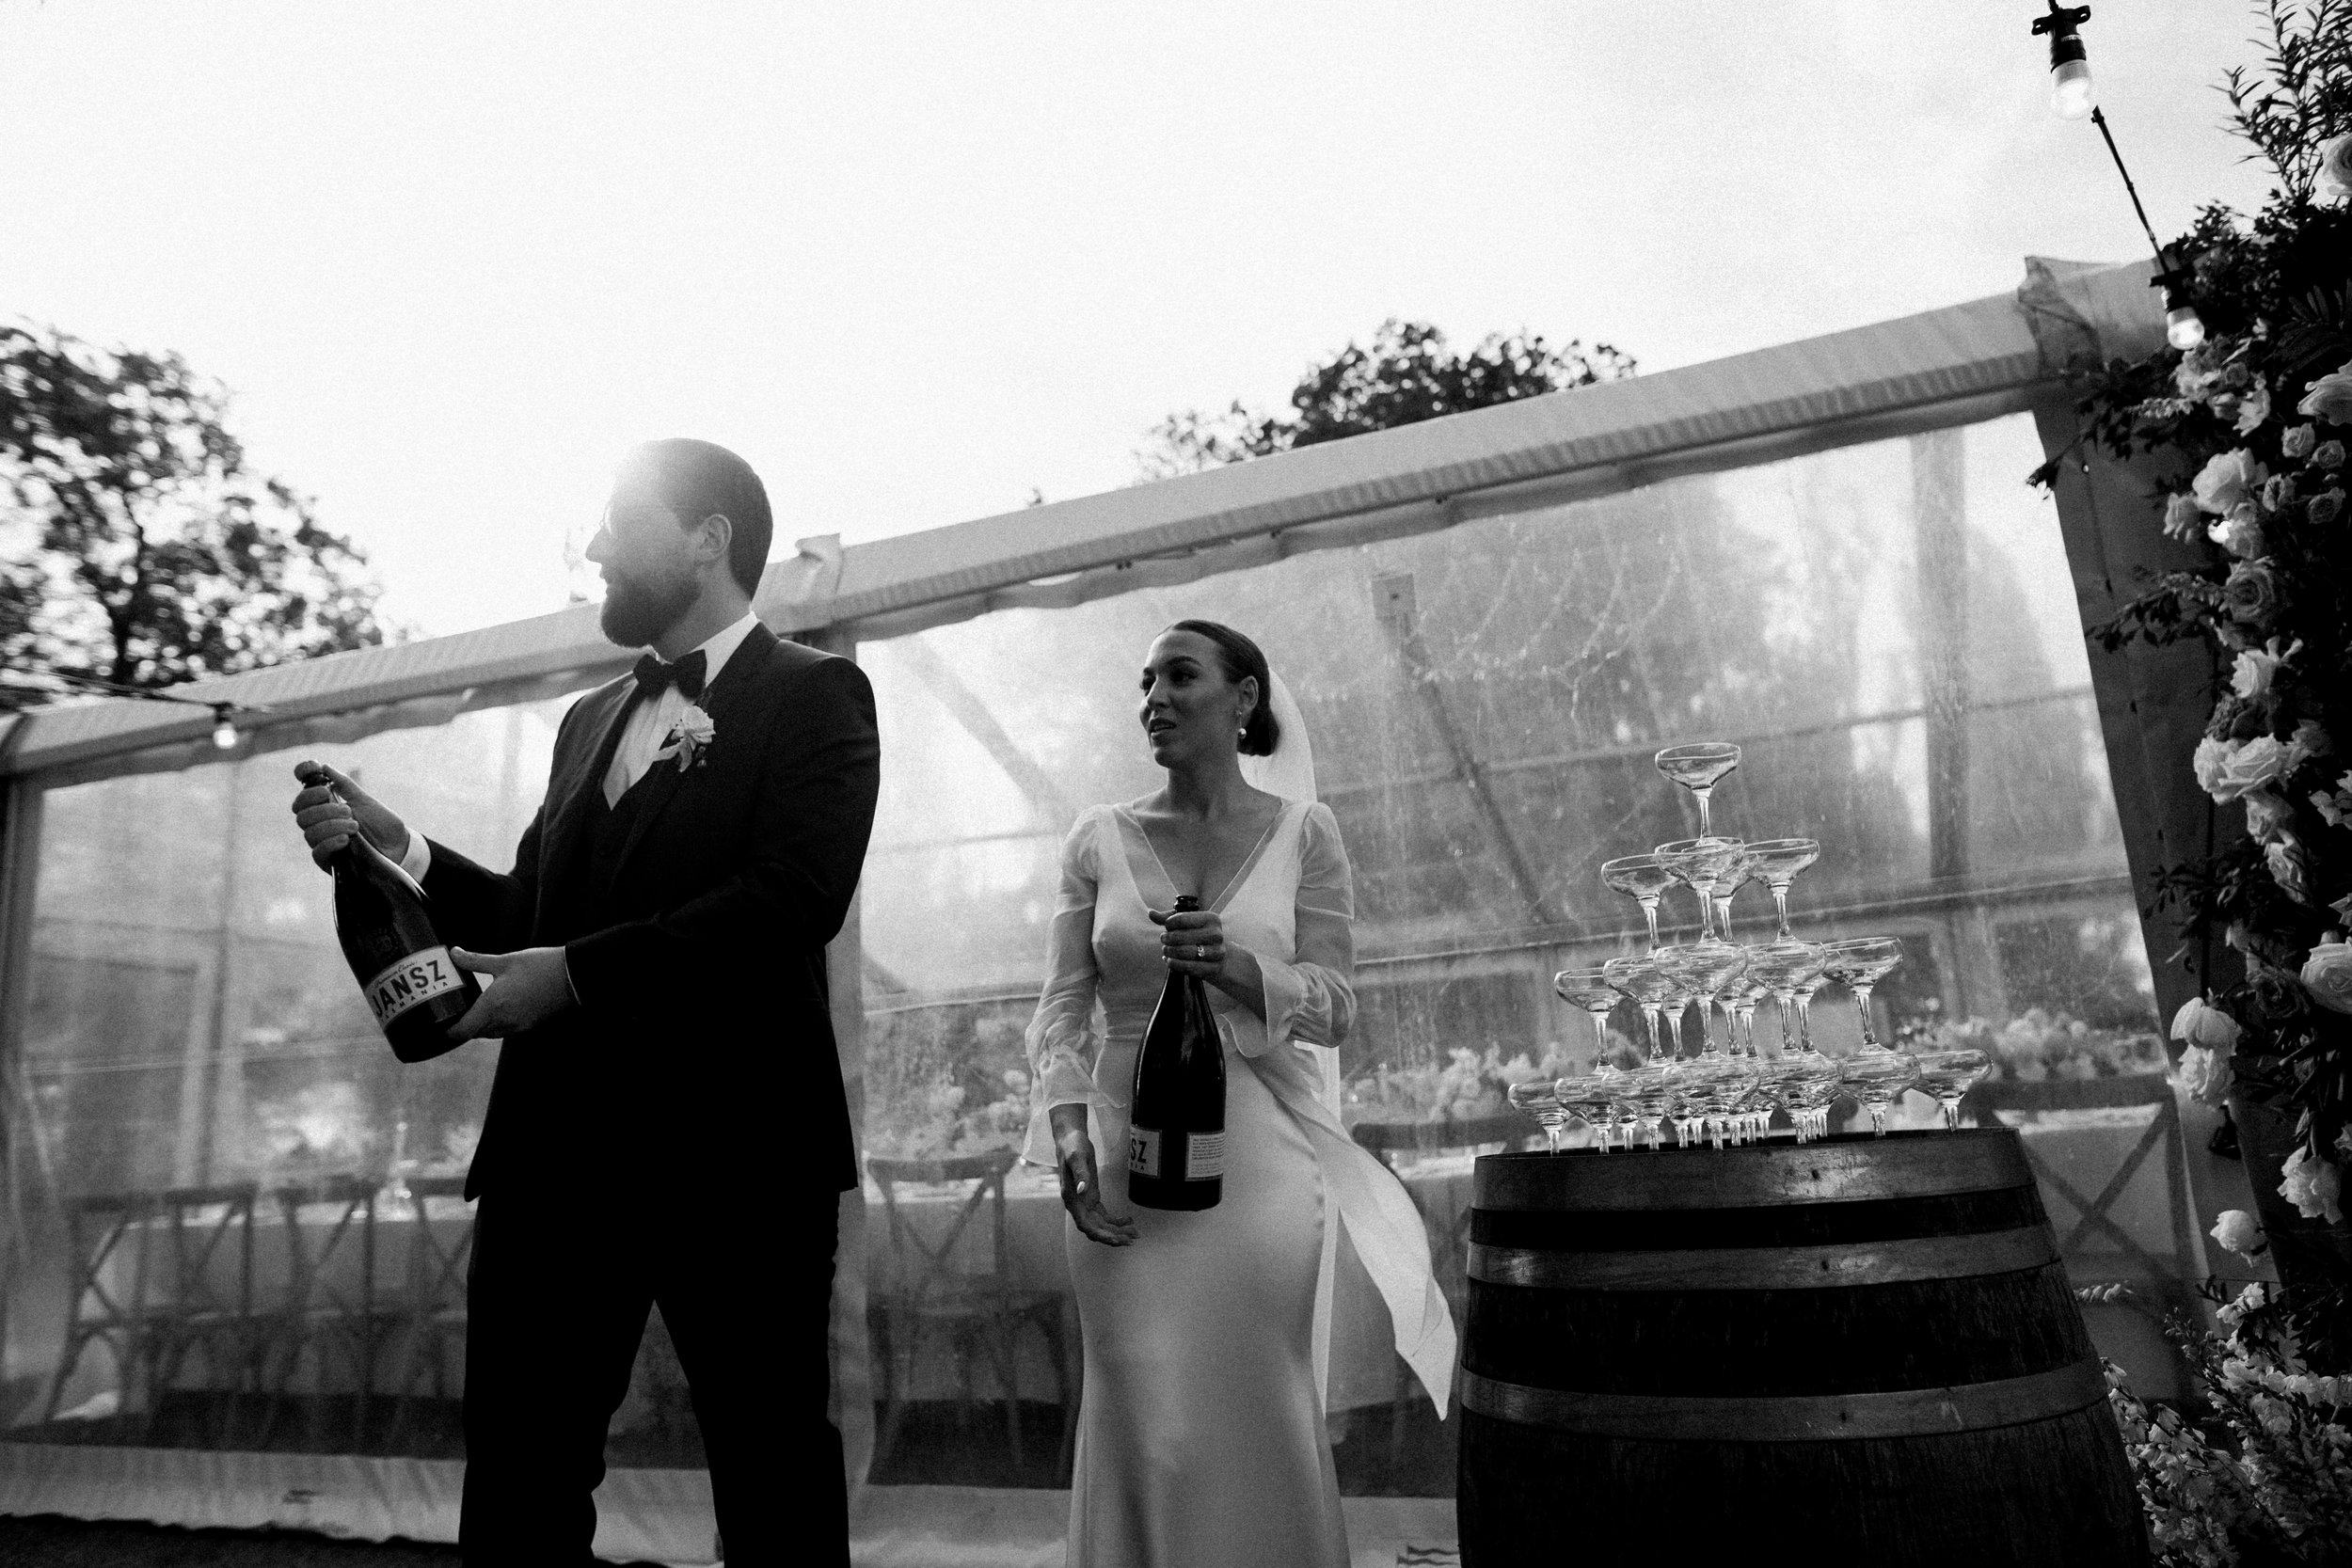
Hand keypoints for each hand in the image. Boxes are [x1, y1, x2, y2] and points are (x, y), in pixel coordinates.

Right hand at [290, 760, 410, 870]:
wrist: (398, 846)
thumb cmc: (381, 823)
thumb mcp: (365, 800)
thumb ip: (345, 785)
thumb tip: (325, 767)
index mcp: (325, 809)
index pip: (302, 802)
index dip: (306, 793)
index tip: (324, 790)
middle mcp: (320, 826)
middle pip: (302, 816)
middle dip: (325, 810)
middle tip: (348, 811)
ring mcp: (323, 844)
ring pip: (310, 833)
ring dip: (332, 826)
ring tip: (355, 826)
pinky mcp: (329, 861)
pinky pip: (317, 852)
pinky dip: (330, 842)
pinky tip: (346, 839)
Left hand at [446, 946, 575, 1041]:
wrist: (573, 977)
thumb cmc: (539, 967)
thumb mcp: (504, 960)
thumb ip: (475, 960)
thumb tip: (454, 953)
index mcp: (491, 1007)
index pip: (462, 1032)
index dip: (448, 1032)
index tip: (441, 1025)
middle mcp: (503, 1022)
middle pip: (475, 1033)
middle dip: (464, 1026)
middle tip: (457, 1011)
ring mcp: (518, 1026)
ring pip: (491, 1032)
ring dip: (481, 1025)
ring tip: (477, 1007)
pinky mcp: (530, 1024)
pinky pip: (506, 1029)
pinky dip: (498, 1022)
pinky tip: (501, 1006)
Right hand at [1050, 1104, 1136, 1247]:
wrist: (1070, 1138)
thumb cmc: (1073, 1146)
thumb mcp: (1077, 1157)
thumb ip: (1080, 1174)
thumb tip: (1082, 1190)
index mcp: (1071, 1199)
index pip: (1085, 1225)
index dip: (1100, 1234)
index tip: (1115, 1240)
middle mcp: (1076, 1205)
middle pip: (1095, 1229)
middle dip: (1113, 1236)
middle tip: (1132, 1239)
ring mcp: (1084, 1203)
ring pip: (1101, 1225)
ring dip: (1117, 1231)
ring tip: (1135, 1234)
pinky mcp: (1091, 1198)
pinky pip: (1104, 1216)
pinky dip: (1116, 1221)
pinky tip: (1129, 1220)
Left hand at [1151, 905, 1228, 979]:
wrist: (1220, 957)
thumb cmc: (1199, 935)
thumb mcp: (1187, 923)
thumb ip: (1168, 917)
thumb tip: (1150, 913)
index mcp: (1211, 919)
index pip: (1181, 919)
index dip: (1169, 923)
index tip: (1167, 927)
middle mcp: (1216, 935)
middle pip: (1180, 937)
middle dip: (1167, 939)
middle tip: (1164, 940)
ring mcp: (1217, 952)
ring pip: (1183, 952)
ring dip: (1169, 952)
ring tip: (1166, 950)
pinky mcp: (1213, 968)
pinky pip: (1188, 967)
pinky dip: (1174, 964)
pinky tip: (1170, 961)